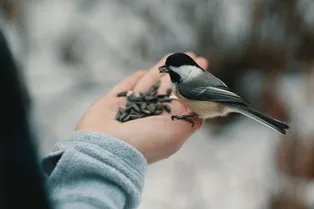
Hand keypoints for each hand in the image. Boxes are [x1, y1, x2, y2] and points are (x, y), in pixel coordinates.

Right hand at [76, 52, 207, 163]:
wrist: (106, 147)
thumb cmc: (144, 141)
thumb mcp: (176, 133)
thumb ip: (190, 119)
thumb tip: (200, 110)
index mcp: (165, 123)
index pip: (182, 98)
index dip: (192, 83)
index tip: (203, 68)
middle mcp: (149, 115)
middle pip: (168, 88)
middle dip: (180, 73)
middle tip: (192, 57)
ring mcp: (130, 108)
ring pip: (149, 83)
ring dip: (162, 69)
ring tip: (175, 55)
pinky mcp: (112, 102)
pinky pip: (126, 86)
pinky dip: (136, 79)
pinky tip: (145, 71)